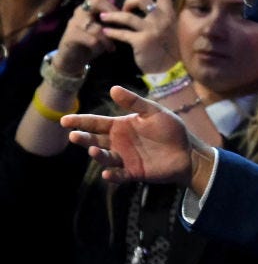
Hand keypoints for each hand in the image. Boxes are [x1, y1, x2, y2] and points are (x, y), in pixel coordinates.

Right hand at [53, 0, 117, 73]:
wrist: (73, 58)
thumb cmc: (93, 40)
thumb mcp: (104, 26)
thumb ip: (113, 17)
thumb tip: (131, 12)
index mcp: (89, 5)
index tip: (115, 1)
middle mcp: (81, 10)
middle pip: (96, 2)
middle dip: (112, 13)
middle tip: (121, 24)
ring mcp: (74, 22)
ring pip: (95, 25)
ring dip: (108, 36)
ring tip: (115, 44)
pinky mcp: (71, 36)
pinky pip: (91, 38)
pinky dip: (103, 44)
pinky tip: (109, 49)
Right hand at [62, 85, 205, 186]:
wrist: (187, 151)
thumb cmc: (171, 129)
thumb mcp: (154, 112)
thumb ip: (134, 102)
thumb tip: (113, 88)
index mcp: (120, 126)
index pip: (95, 123)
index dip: (80, 121)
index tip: (65, 120)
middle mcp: (118, 142)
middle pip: (95, 140)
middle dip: (83, 138)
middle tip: (74, 135)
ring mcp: (124, 158)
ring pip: (105, 157)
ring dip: (97, 154)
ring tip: (93, 150)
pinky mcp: (133, 172)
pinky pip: (119, 175)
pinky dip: (112, 175)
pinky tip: (108, 174)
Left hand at [98, 0, 178, 72]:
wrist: (171, 70)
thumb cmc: (168, 48)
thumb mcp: (168, 29)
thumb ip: (158, 17)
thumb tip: (143, 8)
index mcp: (168, 13)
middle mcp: (162, 18)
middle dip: (128, 2)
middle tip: (122, 10)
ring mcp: (152, 30)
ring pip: (127, 16)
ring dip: (112, 17)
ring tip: (104, 18)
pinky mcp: (142, 41)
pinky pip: (122, 33)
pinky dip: (112, 32)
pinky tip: (106, 32)